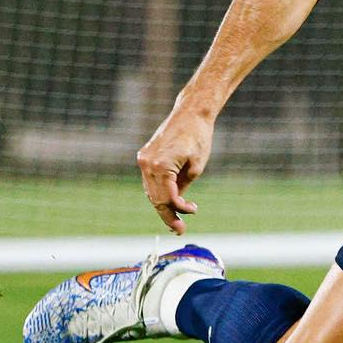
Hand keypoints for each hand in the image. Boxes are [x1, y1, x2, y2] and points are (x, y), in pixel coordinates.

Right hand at [137, 107, 212, 233]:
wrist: (190, 113)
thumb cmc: (199, 137)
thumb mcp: (197, 166)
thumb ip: (184, 187)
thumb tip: (176, 204)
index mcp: (161, 166)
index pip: (167, 198)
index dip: (179, 211)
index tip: (192, 213)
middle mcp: (147, 164)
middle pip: (155, 199)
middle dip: (168, 215)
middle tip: (180, 229)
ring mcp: (144, 159)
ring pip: (150, 192)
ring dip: (162, 206)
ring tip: (176, 219)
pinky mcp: (145, 156)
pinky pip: (149, 181)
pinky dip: (158, 192)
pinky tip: (170, 202)